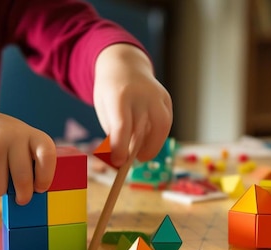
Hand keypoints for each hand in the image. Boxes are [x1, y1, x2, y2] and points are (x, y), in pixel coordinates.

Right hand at [0, 104, 55, 202]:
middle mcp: (16, 137)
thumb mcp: (23, 145)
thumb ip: (30, 165)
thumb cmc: (5, 142)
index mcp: (34, 136)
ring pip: (0, 186)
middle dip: (23, 195)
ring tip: (0, 180)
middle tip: (22, 199)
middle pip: (23, 177)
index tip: (40, 188)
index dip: (46, 176)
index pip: (47, 156)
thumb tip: (31, 195)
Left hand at [93, 44, 172, 166]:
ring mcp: (157, 95)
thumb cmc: (110, 93)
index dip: (121, 147)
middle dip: (135, 150)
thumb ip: (114, 131)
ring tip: (141, 155)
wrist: (124, 66)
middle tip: (127, 163)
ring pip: (161, 125)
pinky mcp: (166, 98)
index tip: (118, 163)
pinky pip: (166, 122)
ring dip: (152, 145)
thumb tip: (122, 158)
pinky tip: (148, 142)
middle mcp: (141, 93)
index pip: (122, 125)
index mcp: (119, 94)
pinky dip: (158, 136)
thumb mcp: (104, 109)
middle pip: (142, 128)